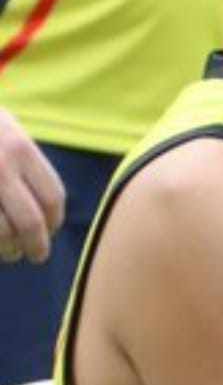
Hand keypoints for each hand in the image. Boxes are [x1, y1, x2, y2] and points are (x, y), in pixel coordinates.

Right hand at [0, 110, 64, 262]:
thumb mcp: (6, 129)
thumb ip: (25, 164)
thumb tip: (47, 209)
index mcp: (20, 149)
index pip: (52, 196)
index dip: (55, 220)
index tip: (51, 230)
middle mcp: (1, 168)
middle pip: (31, 222)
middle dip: (37, 246)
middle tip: (37, 254)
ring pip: (2, 234)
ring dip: (10, 250)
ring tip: (11, 252)